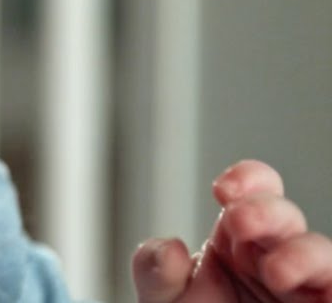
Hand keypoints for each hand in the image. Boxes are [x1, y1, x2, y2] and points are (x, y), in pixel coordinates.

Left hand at [132, 160, 331, 302]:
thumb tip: (172, 247)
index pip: (254, 192)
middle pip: (286, 218)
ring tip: (276, 271)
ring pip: (322, 257)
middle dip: (266, 211)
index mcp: (237, 241)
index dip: (248, 179)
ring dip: (305, 254)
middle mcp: (274, 259)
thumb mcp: (165, 300)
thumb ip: (155, 270)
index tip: (224, 190)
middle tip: (239, 221)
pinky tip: (324, 292)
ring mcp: (302, 291)